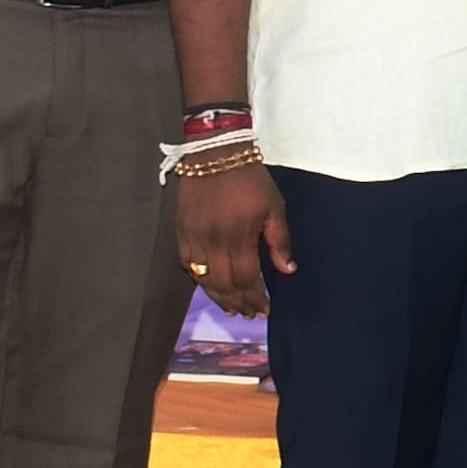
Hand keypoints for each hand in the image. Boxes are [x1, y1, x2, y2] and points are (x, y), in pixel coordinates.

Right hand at [180, 143, 296, 321]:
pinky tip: (210, 286)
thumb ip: (280, 241)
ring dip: (218, 297)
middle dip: (238, 303)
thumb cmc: (251, 179)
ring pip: (204, 279)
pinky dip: (200, 280)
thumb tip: (287, 270)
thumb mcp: (274, 206)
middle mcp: (213, 242)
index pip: (246, 279)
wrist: (214, 153)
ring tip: (232, 308)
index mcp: (239, 236)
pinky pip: (187, 265)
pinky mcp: (180, 232)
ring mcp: (193, 238)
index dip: (255, 298)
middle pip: (224, 284)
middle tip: (248, 314)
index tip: (264, 310)